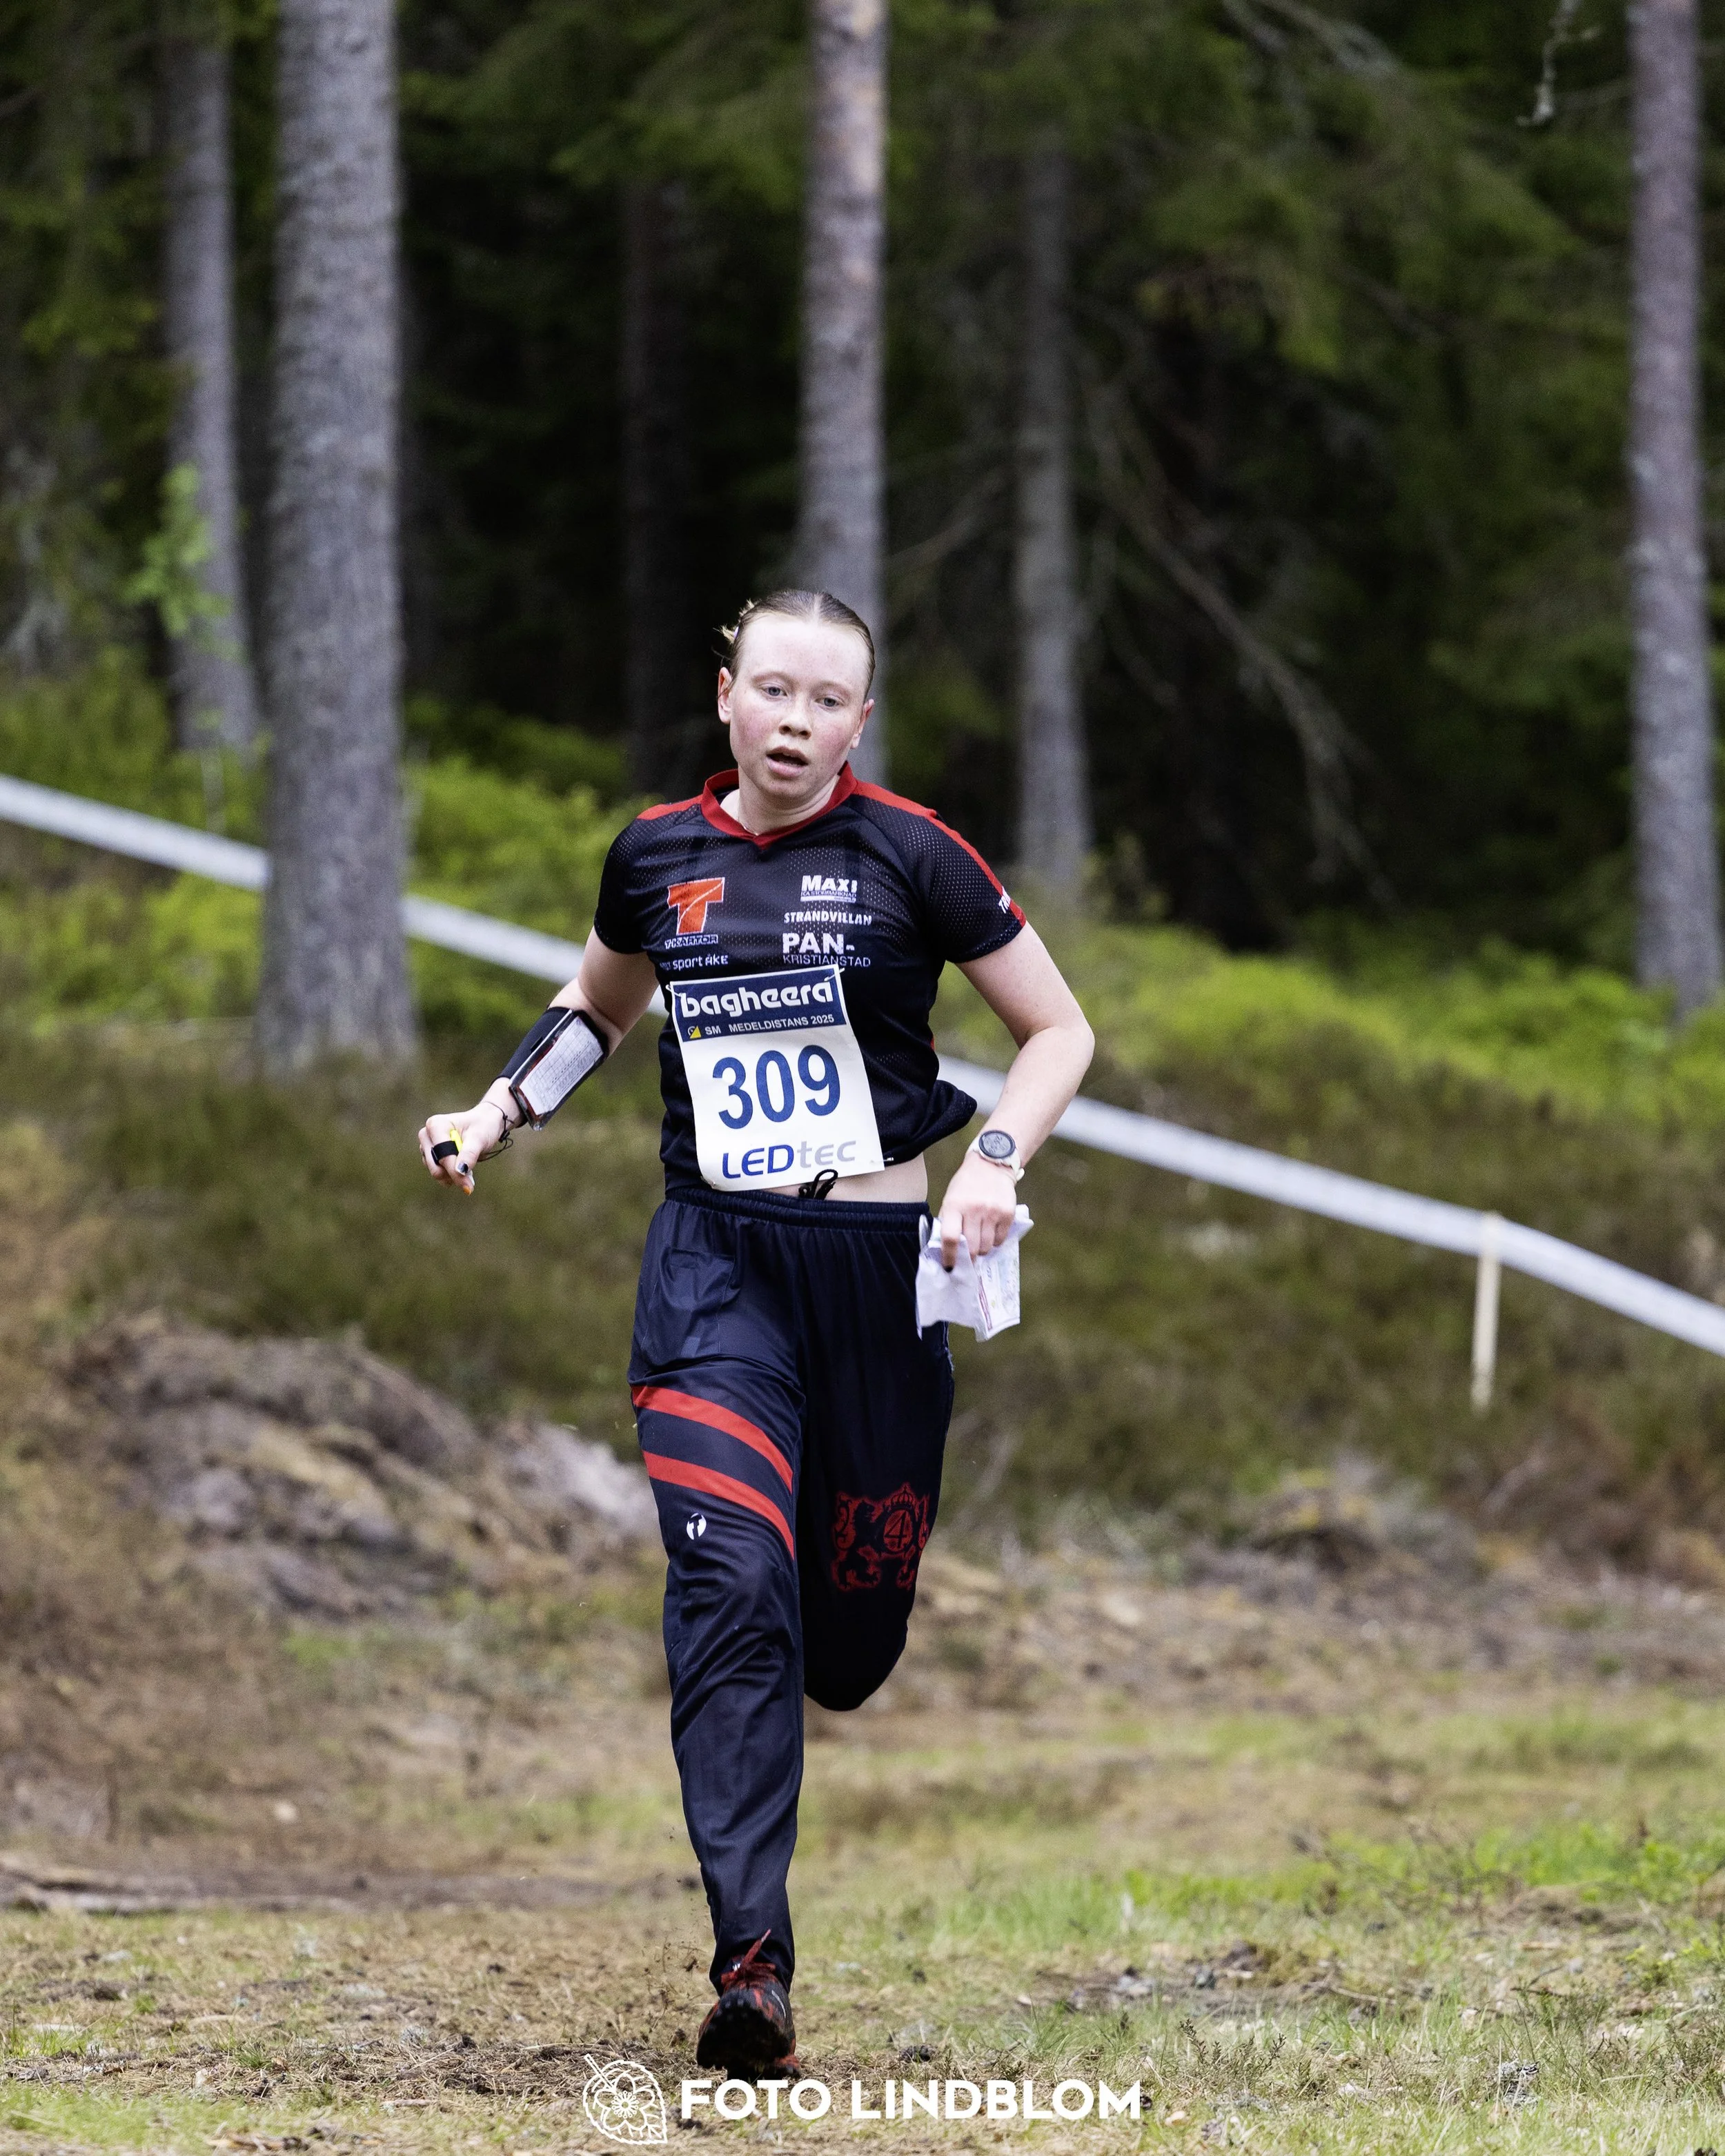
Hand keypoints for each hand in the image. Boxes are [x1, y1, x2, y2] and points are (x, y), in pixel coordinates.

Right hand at [416, 1100, 509, 1193]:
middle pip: (434, 1165)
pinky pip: (438, 1173)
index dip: (454, 1169)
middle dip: (453, 1174)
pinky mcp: (431, 1156)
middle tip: (470, 1182)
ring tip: (469, 1171)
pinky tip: (464, 1172)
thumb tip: (459, 1170)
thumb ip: (469, 1154)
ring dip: (453, 1176)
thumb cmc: (482, 1127)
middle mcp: (427, 1135)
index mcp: (436, 1125)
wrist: (485, 1125)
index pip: (441, 1155)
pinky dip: (452, 1176)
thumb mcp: (479, 1139)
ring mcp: (428, 1146)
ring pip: (435, 1171)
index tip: (469, 1184)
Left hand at [934, 1152, 1018, 1269]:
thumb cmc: (966, 1185)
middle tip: (968, 1258)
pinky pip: (1000, 1240)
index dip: (949, 1256)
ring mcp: (993, 1212)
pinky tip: (991, 1231)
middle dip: (968, 1257)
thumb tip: (946, 1248)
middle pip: (971, 1247)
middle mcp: (974, 1209)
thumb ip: (948, 1221)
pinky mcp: (1008, 1214)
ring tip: (979, 1240)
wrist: (991, 1165)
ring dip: (982, 1249)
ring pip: (986, 1246)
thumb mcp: (950, 1199)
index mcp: (954, 1206)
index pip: (950, 1238)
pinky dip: (995, 1241)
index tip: (950, 1267)